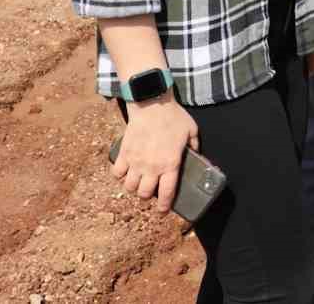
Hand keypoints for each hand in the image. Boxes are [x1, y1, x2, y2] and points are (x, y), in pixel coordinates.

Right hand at [111, 97, 199, 213]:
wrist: (152, 103)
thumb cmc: (174, 117)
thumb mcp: (192, 131)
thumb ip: (195, 146)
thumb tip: (196, 155)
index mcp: (170, 164)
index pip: (166, 193)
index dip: (164, 206)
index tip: (163, 211)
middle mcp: (151, 167)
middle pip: (143, 194)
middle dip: (147, 196)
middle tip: (150, 189)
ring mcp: (135, 161)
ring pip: (129, 187)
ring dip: (133, 187)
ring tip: (138, 181)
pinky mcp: (123, 153)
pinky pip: (116, 173)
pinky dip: (120, 175)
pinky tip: (126, 170)